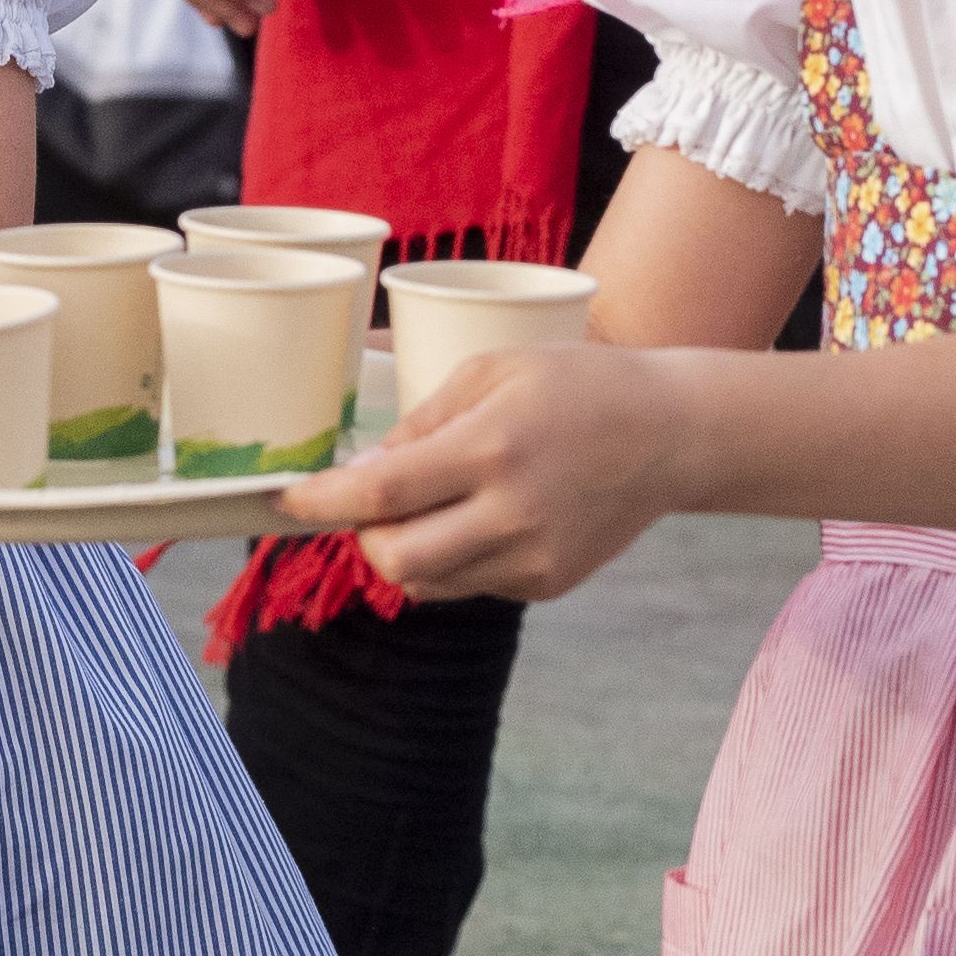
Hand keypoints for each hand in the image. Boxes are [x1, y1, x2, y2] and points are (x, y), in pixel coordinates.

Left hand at [279, 341, 698, 601]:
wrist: (671, 435)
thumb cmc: (577, 385)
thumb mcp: (492, 371)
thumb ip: (421, 424)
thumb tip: (360, 473)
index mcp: (493, 448)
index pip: (382, 493)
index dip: (321, 502)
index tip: (284, 497)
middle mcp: (513, 513)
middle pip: (396, 560)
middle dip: (362, 537)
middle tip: (365, 503)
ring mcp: (533, 557)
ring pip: (427, 583)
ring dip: (404, 551)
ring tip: (427, 505)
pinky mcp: (548, 584)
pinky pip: (469, 584)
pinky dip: (452, 559)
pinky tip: (479, 517)